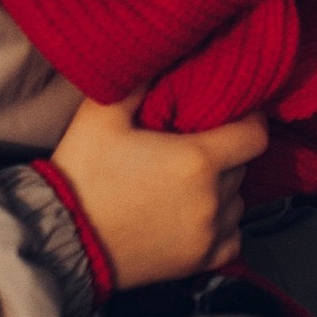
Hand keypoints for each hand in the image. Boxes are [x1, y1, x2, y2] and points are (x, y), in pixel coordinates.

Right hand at [50, 90, 267, 291]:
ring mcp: (209, 234)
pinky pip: (232, 239)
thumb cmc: (82, 176)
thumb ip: (136, 83)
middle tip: (196, 146)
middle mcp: (212, 199)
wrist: (61, 241)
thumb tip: (159, 54)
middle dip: (227, 153)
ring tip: (190, 182)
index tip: (235, 115)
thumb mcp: (101, 117)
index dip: (250, 120)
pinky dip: (222, 227)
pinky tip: (196, 217)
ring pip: (238, 202)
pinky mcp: (199, 262)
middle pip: (243, 167)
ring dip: (223, 189)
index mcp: (197, 160)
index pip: (255, 135)